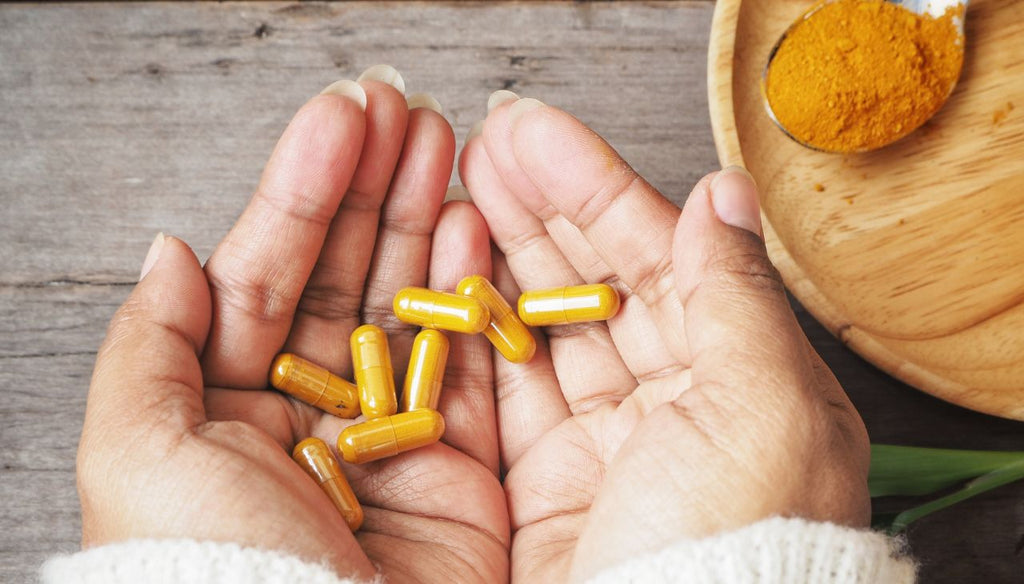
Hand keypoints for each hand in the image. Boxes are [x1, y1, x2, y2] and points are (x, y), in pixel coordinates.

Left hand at [78, 74, 507, 581]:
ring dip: (423, 219)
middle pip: (343, 277)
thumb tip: (170, 253)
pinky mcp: (457, 466)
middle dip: (370, 188)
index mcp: (225, 411)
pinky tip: (471, 226)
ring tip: (441, 143)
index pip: (265, 277)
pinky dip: (473, 293)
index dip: (301, 193)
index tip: (339, 119)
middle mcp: (307, 419)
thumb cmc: (216, 570)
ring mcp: (387, 437)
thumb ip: (149, 346)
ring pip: (407, 306)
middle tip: (401, 108)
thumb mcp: (139, 452)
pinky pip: (469, 363)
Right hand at [459, 97, 869, 581]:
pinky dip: (478, 332)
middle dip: (541, 209)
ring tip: (461, 187)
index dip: (596, 189)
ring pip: (547, 328)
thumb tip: (724, 194)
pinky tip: (452, 274)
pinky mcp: (546, 488)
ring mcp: (607, 448)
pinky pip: (508, 392)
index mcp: (744, 380)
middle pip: (596, 284)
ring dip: (504, 256)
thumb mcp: (761, 403)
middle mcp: (678, 409)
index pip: (662, 259)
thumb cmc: (737, 543)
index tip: (536, 135)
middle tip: (485, 145)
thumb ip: (733, 291)